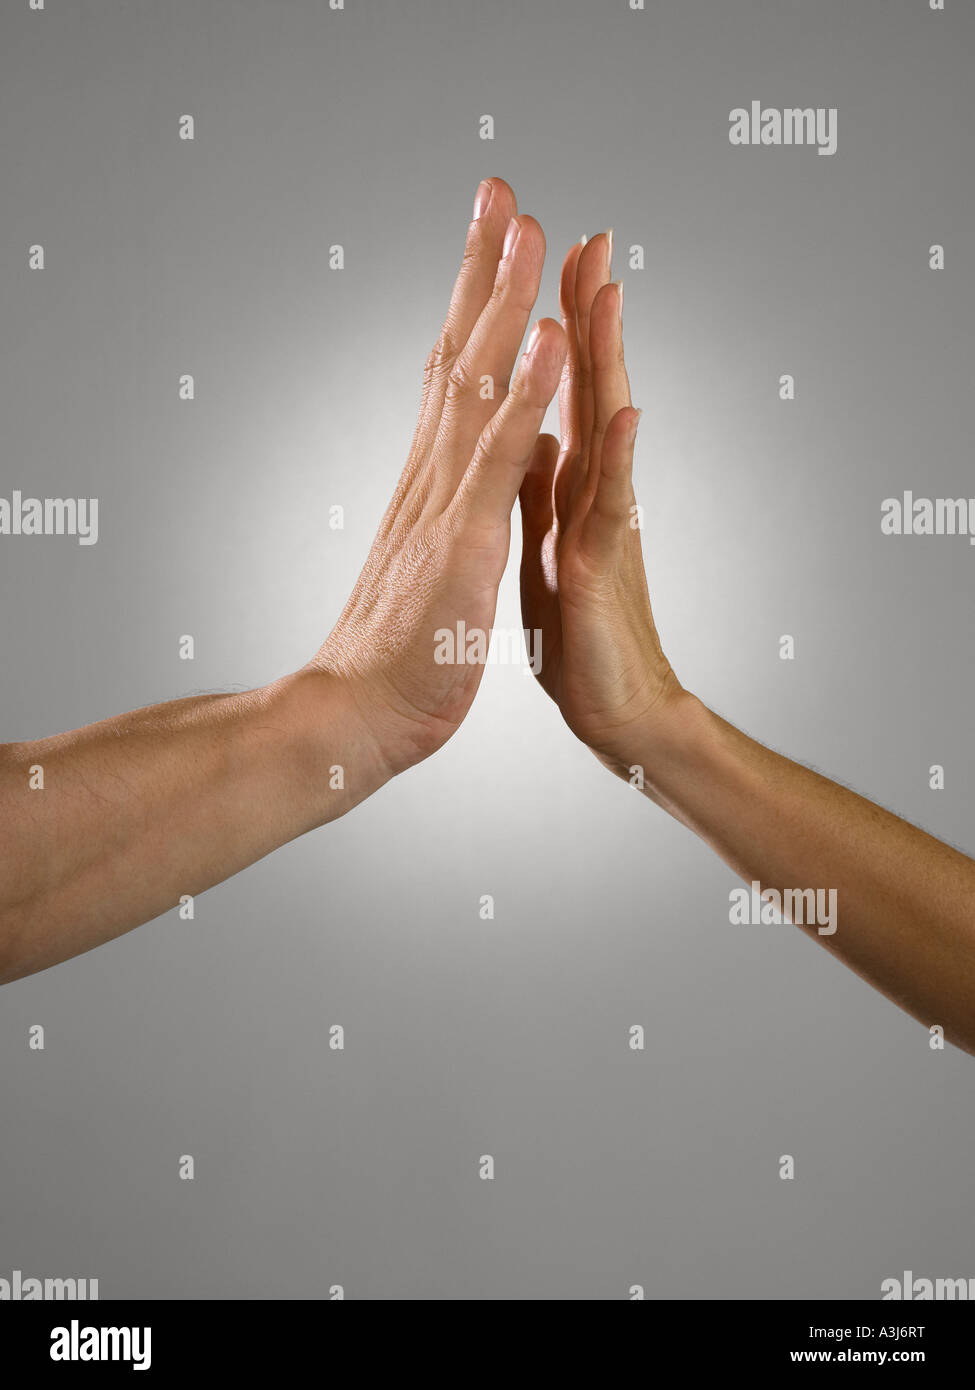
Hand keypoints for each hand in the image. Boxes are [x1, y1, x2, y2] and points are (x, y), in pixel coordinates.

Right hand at [309, 180, 566, 776]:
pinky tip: (546, 340)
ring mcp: (443, 502)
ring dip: (502, 302)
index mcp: (431, 482)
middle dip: (482, 268)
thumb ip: (460, 506)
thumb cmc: (400, 650)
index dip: (473, 302)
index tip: (490, 238)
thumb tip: (494, 463)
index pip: (452, 373)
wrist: (357, 714)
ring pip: (475, 384)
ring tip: (524, 228)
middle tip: (499, 191)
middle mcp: (431, 475)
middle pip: (457, 353)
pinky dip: (525, 394)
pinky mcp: (462, 541)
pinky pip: (501, 458)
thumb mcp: (436, 562)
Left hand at [518, 231, 685, 774]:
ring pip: (602, 429)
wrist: (613, 709)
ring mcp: (601, 527)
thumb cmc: (580, 633)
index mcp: (562, 485)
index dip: (548, 321)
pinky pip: (611, 510)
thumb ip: (544, 486)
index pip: (554, 387)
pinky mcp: (602, 573)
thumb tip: (536, 435)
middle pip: (583, 386)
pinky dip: (619, 458)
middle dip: (582, 307)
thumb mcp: (548, 545)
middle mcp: (588, 493)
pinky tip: (626, 412)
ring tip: (607, 290)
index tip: (539, 252)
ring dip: (604, 358)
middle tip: (588, 233)